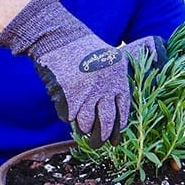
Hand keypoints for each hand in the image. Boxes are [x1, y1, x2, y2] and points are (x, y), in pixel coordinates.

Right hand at [0, 0, 164, 145]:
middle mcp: (105, 87)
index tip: (116, 137)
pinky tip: (68, 111)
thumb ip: (118, 79)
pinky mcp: (68, 96)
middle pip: (107, 122)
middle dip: (103, 137)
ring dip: (84, 129)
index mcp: (118, 78)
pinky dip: (68, 116)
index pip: (123, 110)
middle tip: (99, 145)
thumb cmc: (85, 49)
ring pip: (87, 123)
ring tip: (83, 130)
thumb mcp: (111, 58)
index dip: (120, 127)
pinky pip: (69, 116)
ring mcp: (86, 92)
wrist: (60, 39)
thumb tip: (120, 109)